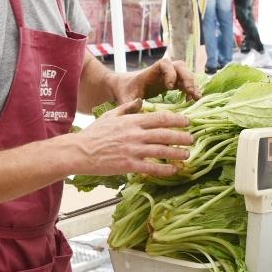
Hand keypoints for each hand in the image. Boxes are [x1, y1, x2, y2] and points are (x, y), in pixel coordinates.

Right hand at [75, 100, 193, 177]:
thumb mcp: (110, 115)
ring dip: (178, 153)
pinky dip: (166, 169)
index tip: (187, 122)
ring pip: (162, 151)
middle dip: (182, 136)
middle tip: (192, 139)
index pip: (161, 118)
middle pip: (166, 134)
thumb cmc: (94, 134)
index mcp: (132, 121)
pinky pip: (152, 168)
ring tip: (187, 154)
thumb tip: (140, 101)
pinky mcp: (129, 165)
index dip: (177, 119)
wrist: (80, 152)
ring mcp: (133, 150)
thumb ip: (127, 108)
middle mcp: (136, 135)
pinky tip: (174, 170)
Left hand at [115, 57, 200, 105]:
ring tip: (196, 98)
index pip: (165, 64)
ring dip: (192, 84)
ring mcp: (169, 76)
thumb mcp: (125, 97)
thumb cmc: (125, 91)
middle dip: (187, 78)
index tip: (170, 87)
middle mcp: (162, 71)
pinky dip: (191, 90)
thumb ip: (129, 104)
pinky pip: (185, 83)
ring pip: (186, 74)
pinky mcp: (173, 83)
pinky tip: (192, 100)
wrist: (125, 87)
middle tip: (191, 92)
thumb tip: (139, 110)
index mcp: (151, 71)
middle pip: (180, 67)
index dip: (170, 73)